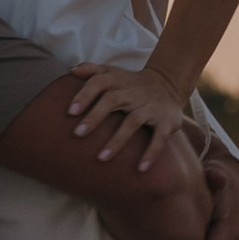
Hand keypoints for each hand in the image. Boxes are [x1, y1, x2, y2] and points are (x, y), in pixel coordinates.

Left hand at [65, 57, 190, 164]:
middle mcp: (133, 93)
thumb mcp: (113, 72)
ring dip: (117, 140)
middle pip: (112, 101)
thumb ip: (92, 70)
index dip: (84, 95)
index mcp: (117, 81)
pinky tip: (140, 169)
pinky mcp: (166, 121)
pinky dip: (151, 153)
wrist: (168, 85)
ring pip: (133, 122)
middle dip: (95, 117)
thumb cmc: (129, 84)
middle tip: (78, 134)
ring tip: (102, 158)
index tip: (70, 112)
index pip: (99, 83)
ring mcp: (150, 107)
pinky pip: (159, 138)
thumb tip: (71, 71)